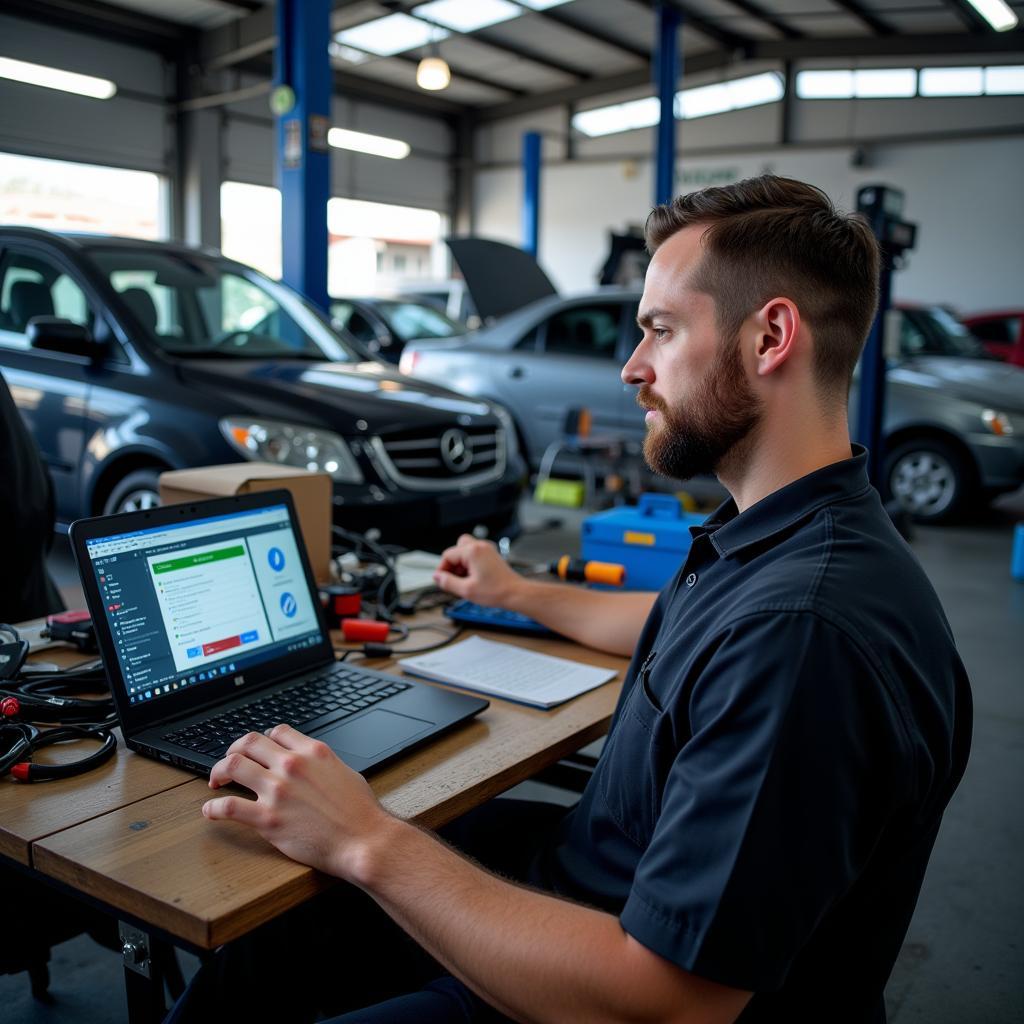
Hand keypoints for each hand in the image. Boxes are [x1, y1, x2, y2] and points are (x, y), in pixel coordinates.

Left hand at [202, 724, 390, 881]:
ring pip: (233, 766)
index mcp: (313, 751)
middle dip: (234, 749)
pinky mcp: (267, 819)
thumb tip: (312, 764)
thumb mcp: (345, 772)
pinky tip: (210, 810)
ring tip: (215, 781)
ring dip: (218, 771)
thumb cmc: (359, 812)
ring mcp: (277, 791)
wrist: (363, 840)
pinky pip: (228, 807)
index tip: (259, 751)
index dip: (264, 740)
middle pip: (249, 742)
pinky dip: (213, 807)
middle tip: (229, 762)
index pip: (277, 732)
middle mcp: (292, 765)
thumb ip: (323, 763)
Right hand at [433, 534, 522, 606]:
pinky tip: (473, 578)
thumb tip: (437, 577)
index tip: (442, 581)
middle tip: (453, 578)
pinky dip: (470, 564)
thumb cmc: (496, 591)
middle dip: (452, 564)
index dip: (442, 569)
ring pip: (465, 551)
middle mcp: (480, 546)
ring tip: (464, 580)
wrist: (515, 593)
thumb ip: (447, 582)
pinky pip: (474, 554)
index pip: (447, 555)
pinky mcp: (491, 555)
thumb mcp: (466, 590)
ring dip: (460, 564)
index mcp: (472, 551)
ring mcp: (487, 550)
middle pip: (456, 549)